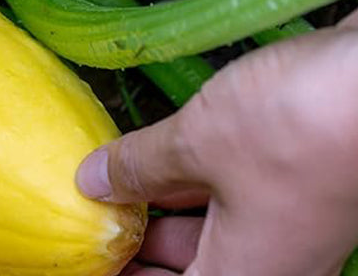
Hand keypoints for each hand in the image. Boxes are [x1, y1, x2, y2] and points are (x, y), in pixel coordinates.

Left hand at [75, 10, 357, 275]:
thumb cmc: (292, 128)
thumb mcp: (195, 144)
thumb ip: (139, 166)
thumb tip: (92, 181)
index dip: (129, 275)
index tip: (97, 254)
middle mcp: (273, 262)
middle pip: (193, 268)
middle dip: (142, 247)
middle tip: (96, 218)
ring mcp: (288, 224)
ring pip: (213, 232)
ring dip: (164, 210)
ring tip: (115, 183)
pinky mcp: (296, 183)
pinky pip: (232, 197)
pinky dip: (193, 182)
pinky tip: (164, 153)